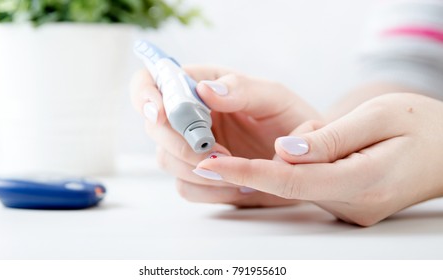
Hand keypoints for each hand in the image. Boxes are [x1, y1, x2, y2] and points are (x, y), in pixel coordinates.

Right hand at [131, 65, 319, 206]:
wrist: (308, 160)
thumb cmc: (290, 119)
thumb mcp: (273, 97)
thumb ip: (241, 90)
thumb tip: (204, 90)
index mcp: (201, 85)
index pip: (153, 79)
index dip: (145, 94)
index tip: (159, 112)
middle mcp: (189, 116)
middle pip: (154, 127)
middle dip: (179, 143)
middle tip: (216, 152)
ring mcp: (191, 149)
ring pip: (167, 160)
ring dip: (197, 168)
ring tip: (238, 167)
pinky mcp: (200, 178)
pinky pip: (186, 187)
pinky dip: (209, 190)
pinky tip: (239, 185)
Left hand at [194, 93, 442, 224]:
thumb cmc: (423, 126)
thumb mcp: (379, 115)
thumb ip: (330, 137)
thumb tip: (284, 151)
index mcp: (363, 181)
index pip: (289, 181)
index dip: (245, 172)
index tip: (211, 162)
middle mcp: (352, 204)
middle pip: (291, 181)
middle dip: (275, 156)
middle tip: (296, 132)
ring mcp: (349, 209)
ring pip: (300, 181)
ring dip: (300, 156)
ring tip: (341, 134)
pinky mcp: (346, 204)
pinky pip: (312, 183)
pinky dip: (310, 163)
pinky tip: (334, 147)